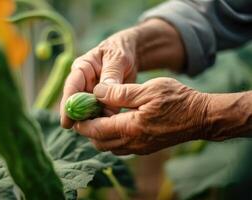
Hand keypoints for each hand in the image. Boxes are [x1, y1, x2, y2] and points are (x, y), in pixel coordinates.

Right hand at [60, 28, 138, 127]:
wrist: (130, 54)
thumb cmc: (121, 51)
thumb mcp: (118, 58)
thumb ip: (111, 75)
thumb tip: (104, 95)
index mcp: (82, 68)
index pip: (72, 86)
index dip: (68, 103)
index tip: (67, 119)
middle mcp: (83, 82)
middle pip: (76, 102)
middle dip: (77, 117)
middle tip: (82, 131)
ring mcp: (91, 93)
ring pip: (87, 111)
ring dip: (91, 121)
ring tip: (98, 132)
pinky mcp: (100, 101)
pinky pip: (99, 113)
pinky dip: (103, 121)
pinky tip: (108, 128)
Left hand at [74, 78, 209, 154]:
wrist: (201, 117)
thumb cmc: (177, 100)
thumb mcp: (148, 90)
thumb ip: (119, 93)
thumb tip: (97, 92)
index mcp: (130, 128)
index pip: (95, 130)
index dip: (82, 122)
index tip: (75, 113)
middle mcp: (132, 142)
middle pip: (99, 142)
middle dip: (88, 129)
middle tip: (86, 113)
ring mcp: (139, 147)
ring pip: (109, 147)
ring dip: (99, 134)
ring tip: (100, 116)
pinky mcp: (145, 148)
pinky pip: (120, 147)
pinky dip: (112, 137)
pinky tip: (116, 122)